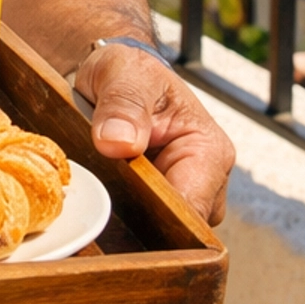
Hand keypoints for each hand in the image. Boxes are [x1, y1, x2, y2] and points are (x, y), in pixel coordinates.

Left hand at [73, 42, 234, 224]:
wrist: (117, 78)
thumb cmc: (129, 71)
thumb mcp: (122, 73)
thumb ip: (123, 104)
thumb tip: (117, 143)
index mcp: (209, 150)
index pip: (193, 207)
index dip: (158, 219)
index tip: (119, 215)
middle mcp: (206, 181)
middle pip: (181, 229)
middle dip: (142, 226)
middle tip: (97, 211)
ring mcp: (186, 196)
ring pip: (164, 233)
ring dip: (131, 225)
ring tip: (96, 205)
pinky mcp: (163, 205)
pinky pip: (148, 227)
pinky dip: (124, 221)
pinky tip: (99, 209)